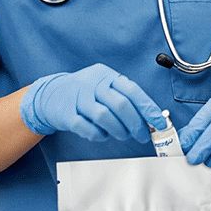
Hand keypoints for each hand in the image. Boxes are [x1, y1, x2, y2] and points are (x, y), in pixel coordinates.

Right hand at [20, 64, 166, 141]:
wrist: (50, 95)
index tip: (159, 123)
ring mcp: (78, 98)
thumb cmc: (85, 92)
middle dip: (136, 124)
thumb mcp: (105, 85)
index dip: (148, 108)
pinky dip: (99, 135)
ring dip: (119, 131)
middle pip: (121, 105)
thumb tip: (150, 117)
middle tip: (142, 135)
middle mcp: (92, 84)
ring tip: (122, 135)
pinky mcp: (66, 114)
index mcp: (107, 75)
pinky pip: (87, 128)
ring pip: (105, 117)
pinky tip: (102, 134)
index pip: (133, 91)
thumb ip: (125, 97)